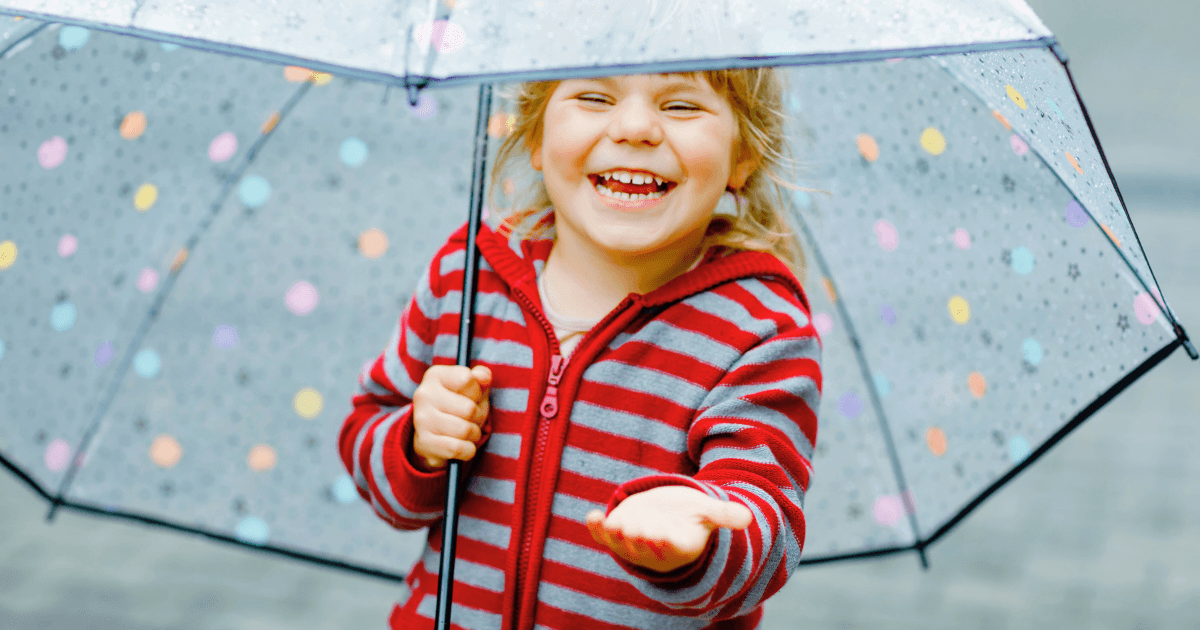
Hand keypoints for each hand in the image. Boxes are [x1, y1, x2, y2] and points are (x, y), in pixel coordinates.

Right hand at [411, 365, 491, 469]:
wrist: (435, 437)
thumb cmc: (459, 407)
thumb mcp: (472, 388)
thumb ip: (481, 377)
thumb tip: (484, 377)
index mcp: (436, 375)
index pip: (468, 379)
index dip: (477, 392)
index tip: (470, 397)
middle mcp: (424, 394)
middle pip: (469, 409)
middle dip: (478, 418)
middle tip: (471, 419)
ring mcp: (421, 419)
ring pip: (465, 430)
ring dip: (474, 435)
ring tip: (466, 432)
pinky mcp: (423, 443)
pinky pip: (458, 449)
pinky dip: (467, 450)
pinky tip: (462, 446)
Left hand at [586, 486, 751, 573]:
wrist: (663, 514)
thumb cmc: (688, 514)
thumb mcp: (707, 512)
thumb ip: (724, 515)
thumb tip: (749, 517)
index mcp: (678, 546)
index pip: (671, 547)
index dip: (666, 542)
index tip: (665, 535)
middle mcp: (653, 549)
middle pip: (644, 545)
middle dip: (640, 536)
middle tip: (638, 526)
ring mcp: (631, 541)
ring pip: (622, 542)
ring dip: (617, 534)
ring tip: (615, 524)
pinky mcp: (614, 530)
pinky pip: (602, 534)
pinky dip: (595, 527)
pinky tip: (592, 516)